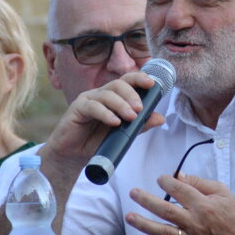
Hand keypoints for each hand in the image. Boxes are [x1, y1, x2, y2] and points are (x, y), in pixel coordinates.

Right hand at [43, 71, 164, 169]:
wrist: (74, 156)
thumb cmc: (97, 142)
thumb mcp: (122, 134)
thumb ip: (140, 125)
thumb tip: (160, 118)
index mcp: (113, 96)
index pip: (127, 81)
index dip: (139, 78)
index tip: (152, 83)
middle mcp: (101, 94)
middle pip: (118, 84)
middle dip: (132, 94)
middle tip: (139, 109)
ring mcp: (88, 99)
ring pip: (107, 94)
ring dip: (121, 104)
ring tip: (130, 117)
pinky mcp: (77, 108)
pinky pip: (93, 107)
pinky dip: (105, 113)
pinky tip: (114, 122)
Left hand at [126, 173, 234, 234]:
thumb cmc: (232, 212)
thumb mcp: (221, 191)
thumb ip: (199, 182)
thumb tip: (178, 176)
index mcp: (203, 205)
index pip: (179, 190)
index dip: (167, 182)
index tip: (161, 179)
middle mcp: (195, 223)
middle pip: (166, 210)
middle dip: (147, 200)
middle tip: (133, 192)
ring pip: (163, 232)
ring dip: (144, 225)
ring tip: (129, 216)